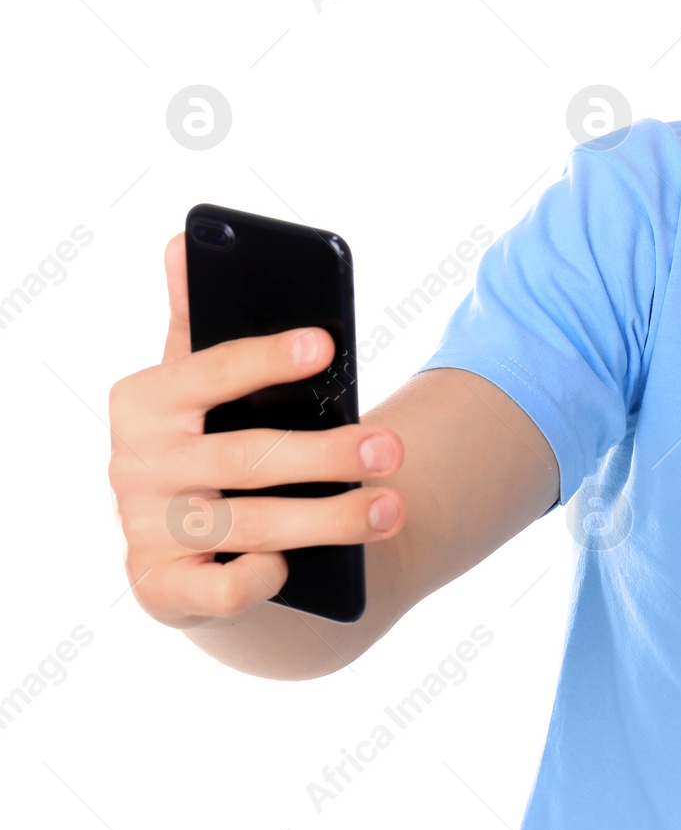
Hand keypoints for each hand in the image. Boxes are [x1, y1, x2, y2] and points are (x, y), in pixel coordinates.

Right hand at [106, 233, 408, 629]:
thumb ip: (198, 320)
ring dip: (332, 519)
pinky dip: (259, 579)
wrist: (190, 546)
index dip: (264, 359)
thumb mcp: (197, 382)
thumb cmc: (211, 443)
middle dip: (327, 455)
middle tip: (396, 447)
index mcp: (144, 402)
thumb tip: (182, 239)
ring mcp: (147, 531)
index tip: (325, 344)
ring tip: (395, 506)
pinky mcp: (162, 589)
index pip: (207, 372)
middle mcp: (135, 465)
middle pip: (245, 457)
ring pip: (252, 526)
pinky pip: (219, 590)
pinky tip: (296, 565)